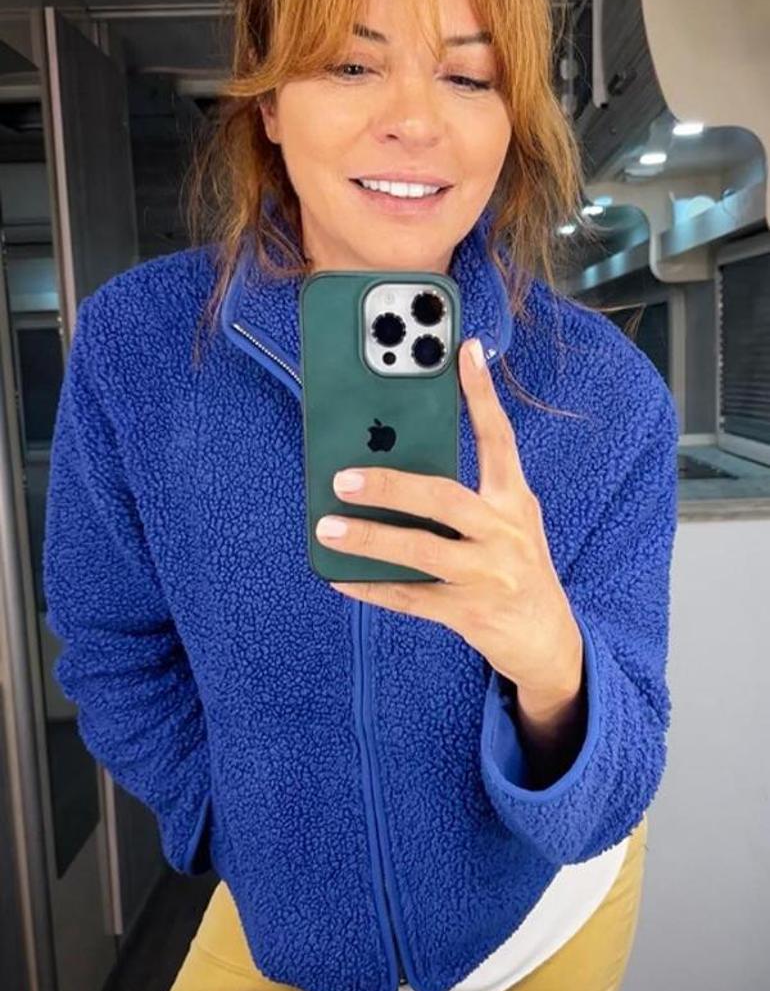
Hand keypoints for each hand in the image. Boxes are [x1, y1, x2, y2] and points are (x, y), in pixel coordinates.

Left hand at [316, 337, 583, 706]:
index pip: (499, 438)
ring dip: (370, 537)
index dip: (481, 394)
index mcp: (515, 501)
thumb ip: (468, 494)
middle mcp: (505, 533)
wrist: (549, 641)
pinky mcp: (469, 613)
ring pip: (421, 551)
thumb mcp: (509, 523)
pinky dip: (371, 586)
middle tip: (343, 477)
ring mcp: (488, 576)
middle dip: (391, 485)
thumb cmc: (516, 568)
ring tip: (327, 526)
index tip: (463, 350)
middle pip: (445, 497)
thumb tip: (396, 462)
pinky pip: (410, 597)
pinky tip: (338, 575)